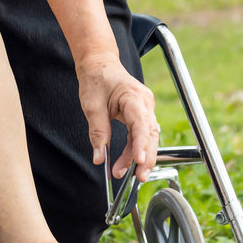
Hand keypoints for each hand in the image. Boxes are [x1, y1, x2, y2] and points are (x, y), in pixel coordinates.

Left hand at [77, 53, 157, 182]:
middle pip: (150, 134)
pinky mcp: (141, 114)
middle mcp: (144, 103)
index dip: (142, 144)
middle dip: (146, 158)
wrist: (100, 64)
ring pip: (148, 137)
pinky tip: (128, 163)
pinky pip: (142, 135)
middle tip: (138, 178)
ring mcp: (145, 108)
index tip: (139, 161)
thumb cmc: (96, 80)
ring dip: (140, 157)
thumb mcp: (91, 105)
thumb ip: (97, 132)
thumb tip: (99, 158)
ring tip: (128, 175)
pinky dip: (136, 150)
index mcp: (132, 96)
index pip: (141, 123)